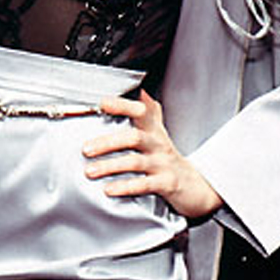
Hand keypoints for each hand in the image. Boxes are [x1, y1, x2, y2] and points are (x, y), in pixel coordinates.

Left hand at [82, 90, 222, 218]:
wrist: (193, 185)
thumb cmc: (166, 157)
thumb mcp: (158, 133)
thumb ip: (148, 113)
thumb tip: (140, 91)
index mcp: (153, 130)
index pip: (141, 111)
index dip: (123, 105)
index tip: (103, 102)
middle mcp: (158, 144)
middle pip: (134, 137)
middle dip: (108, 142)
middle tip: (86, 148)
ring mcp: (163, 164)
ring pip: (136, 162)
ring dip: (111, 166)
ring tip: (90, 171)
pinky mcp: (166, 184)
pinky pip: (145, 184)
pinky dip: (126, 187)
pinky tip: (110, 189)